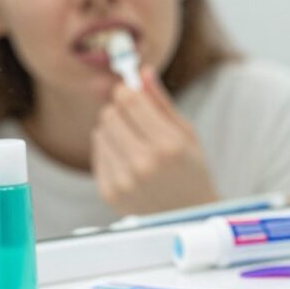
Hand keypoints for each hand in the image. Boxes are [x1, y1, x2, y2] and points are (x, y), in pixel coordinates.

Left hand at [91, 66, 218, 214]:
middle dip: (120, 110)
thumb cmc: (192, 171)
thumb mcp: (187, 133)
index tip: (130, 90)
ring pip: (100, 131)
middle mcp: (144, 163)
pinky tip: (127, 158)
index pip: (129, 100)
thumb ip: (161, 102)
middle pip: (110, 114)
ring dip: (113, 130)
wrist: (188, 216)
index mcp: (169, 145)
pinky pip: (97, 153)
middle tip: (135, 118)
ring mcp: (125, 180)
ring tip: (134, 142)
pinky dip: (109, 149)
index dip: (126, 90)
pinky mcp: (110, 191)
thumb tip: (142, 72)